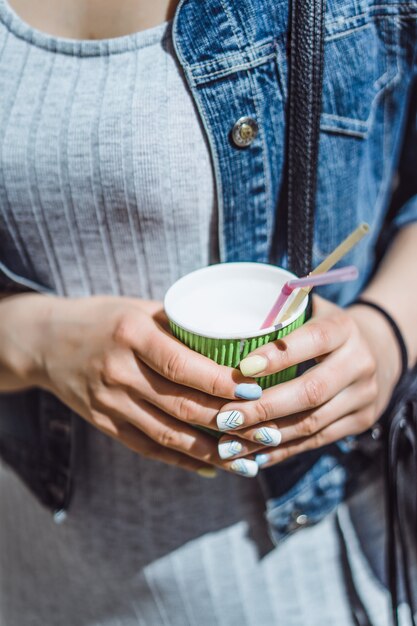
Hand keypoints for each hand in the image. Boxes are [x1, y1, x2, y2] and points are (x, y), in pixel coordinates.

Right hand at [26, 295, 262, 475]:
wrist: (45, 343)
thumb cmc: (101, 319)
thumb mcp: (138, 309)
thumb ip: (180, 326)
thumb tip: (234, 340)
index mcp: (131, 335)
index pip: (182, 365)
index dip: (221, 383)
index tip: (257, 391)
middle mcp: (119, 371)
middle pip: (182, 405)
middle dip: (229, 422)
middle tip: (267, 432)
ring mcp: (109, 402)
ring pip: (169, 434)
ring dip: (213, 451)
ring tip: (249, 461)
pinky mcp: (105, 423)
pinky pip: (149, 448)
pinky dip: (183, 460)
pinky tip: (212, 467)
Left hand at [215, 295, 401, 467]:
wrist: (376, 351)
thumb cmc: (323, 328)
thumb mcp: (309, 310)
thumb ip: (277, 315)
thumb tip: (227, 327)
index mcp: (344, 328)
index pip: (314, 340)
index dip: (279, 356)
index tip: (243, 368)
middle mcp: (359, 362)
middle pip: (311, 391)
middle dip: (264, 407)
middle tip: (226, 416)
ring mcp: (364, 395)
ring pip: (312, 422)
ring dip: (268, 436)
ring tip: (231, 442)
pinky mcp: (362, 421)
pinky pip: (317, 440)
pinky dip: (283, 450)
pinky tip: (254, 454)